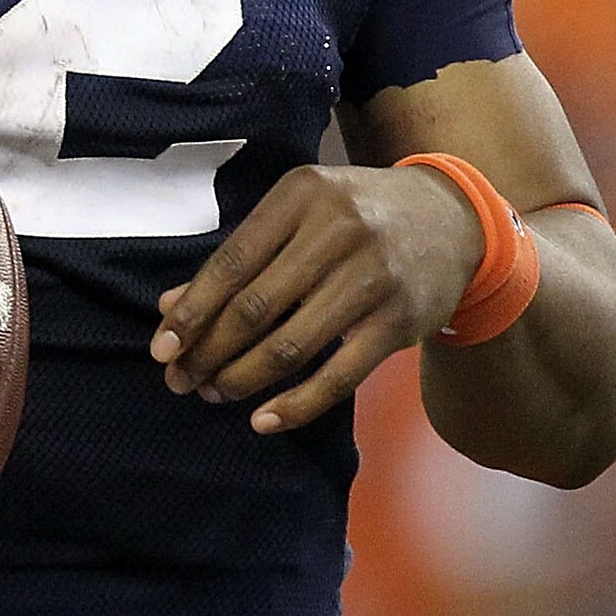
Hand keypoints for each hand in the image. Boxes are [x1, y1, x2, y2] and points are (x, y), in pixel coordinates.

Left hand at [150, 164, 484, 433]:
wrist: (453, 218)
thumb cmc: (358, 216)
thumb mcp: (301, 215)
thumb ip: (240, 257)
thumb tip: (170, 307)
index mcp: (302, 195)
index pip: (231, 263)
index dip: (191, 313)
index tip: (162, 349)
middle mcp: (338, 230)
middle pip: (254, 307)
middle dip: (208, 352)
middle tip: (182, 381)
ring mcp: (373, 276)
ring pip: (290, 345)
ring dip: (242, 379)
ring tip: (215, 394)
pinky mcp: (399, 320)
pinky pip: (338, 375)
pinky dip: (295, 404)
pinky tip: (263, 420)